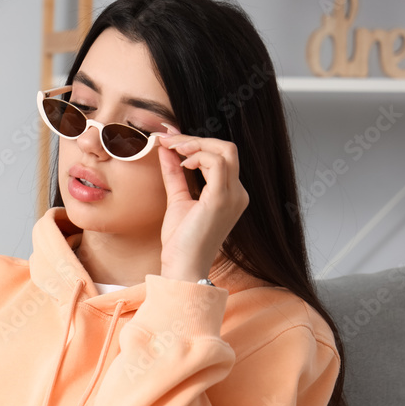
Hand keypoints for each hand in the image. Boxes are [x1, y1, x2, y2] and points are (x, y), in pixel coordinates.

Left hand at [154, 124, 248, 281]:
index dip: (196, 143)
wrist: (182, 266)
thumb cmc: (181, 241)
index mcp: (230, 193)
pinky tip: (183, 163)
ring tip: (172, 148)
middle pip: (226, 149)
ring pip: (225, 150)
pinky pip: (218, 163)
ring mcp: (233, 195)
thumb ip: (174, 174)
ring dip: (195, 144)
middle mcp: (238, 193)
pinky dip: (199, 156)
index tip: (170, 139)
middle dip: (195, 139)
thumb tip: (166, 150)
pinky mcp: (222, 199)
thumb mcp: (177, 199)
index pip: (221, 156)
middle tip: (168, 139)